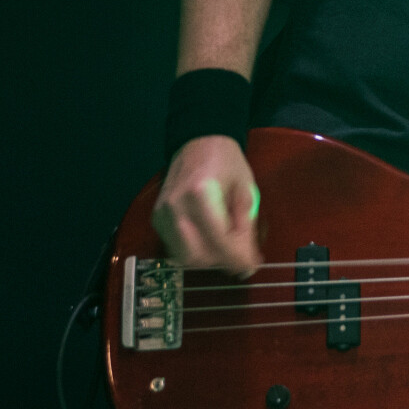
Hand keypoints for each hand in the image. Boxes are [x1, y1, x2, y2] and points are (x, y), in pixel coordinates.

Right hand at [151, 135, 263, 277]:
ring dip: (208, 259)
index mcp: (200, 195)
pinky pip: (175, 247)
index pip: (218, 241)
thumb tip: (247, 259)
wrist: (198, 141)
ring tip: (226, 246)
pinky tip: (209, 239)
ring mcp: (162, 214)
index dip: (236, 259)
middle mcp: (176, 207)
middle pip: (197, 256)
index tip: (251, 266)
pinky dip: (194, 250)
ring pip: (184, 257)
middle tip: (240, 257)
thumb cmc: (226, 161)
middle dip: (222, 262)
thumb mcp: (245, 189)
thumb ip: (244, 225)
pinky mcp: (157, 218)